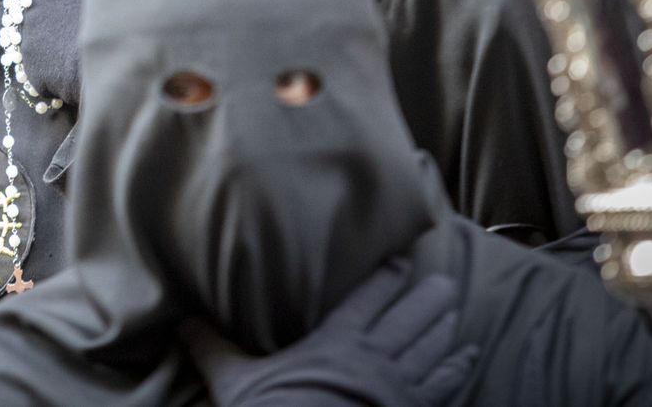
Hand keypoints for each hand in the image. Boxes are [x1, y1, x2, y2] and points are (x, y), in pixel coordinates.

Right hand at [181, 261, 476, 406]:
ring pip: (431, 348)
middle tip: (444, 278)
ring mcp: (398, 390)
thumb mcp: (235, 383)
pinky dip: (458, 369)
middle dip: (428, 298)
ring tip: (455, 308)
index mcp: (335, 343)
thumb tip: (182, 323)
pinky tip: (469, 356)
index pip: (367, 300)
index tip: (400, 260)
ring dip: (444, 327)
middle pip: (409, 320)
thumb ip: (213, 350)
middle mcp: (374, 360)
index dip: (386, 279)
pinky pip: (443, 387)